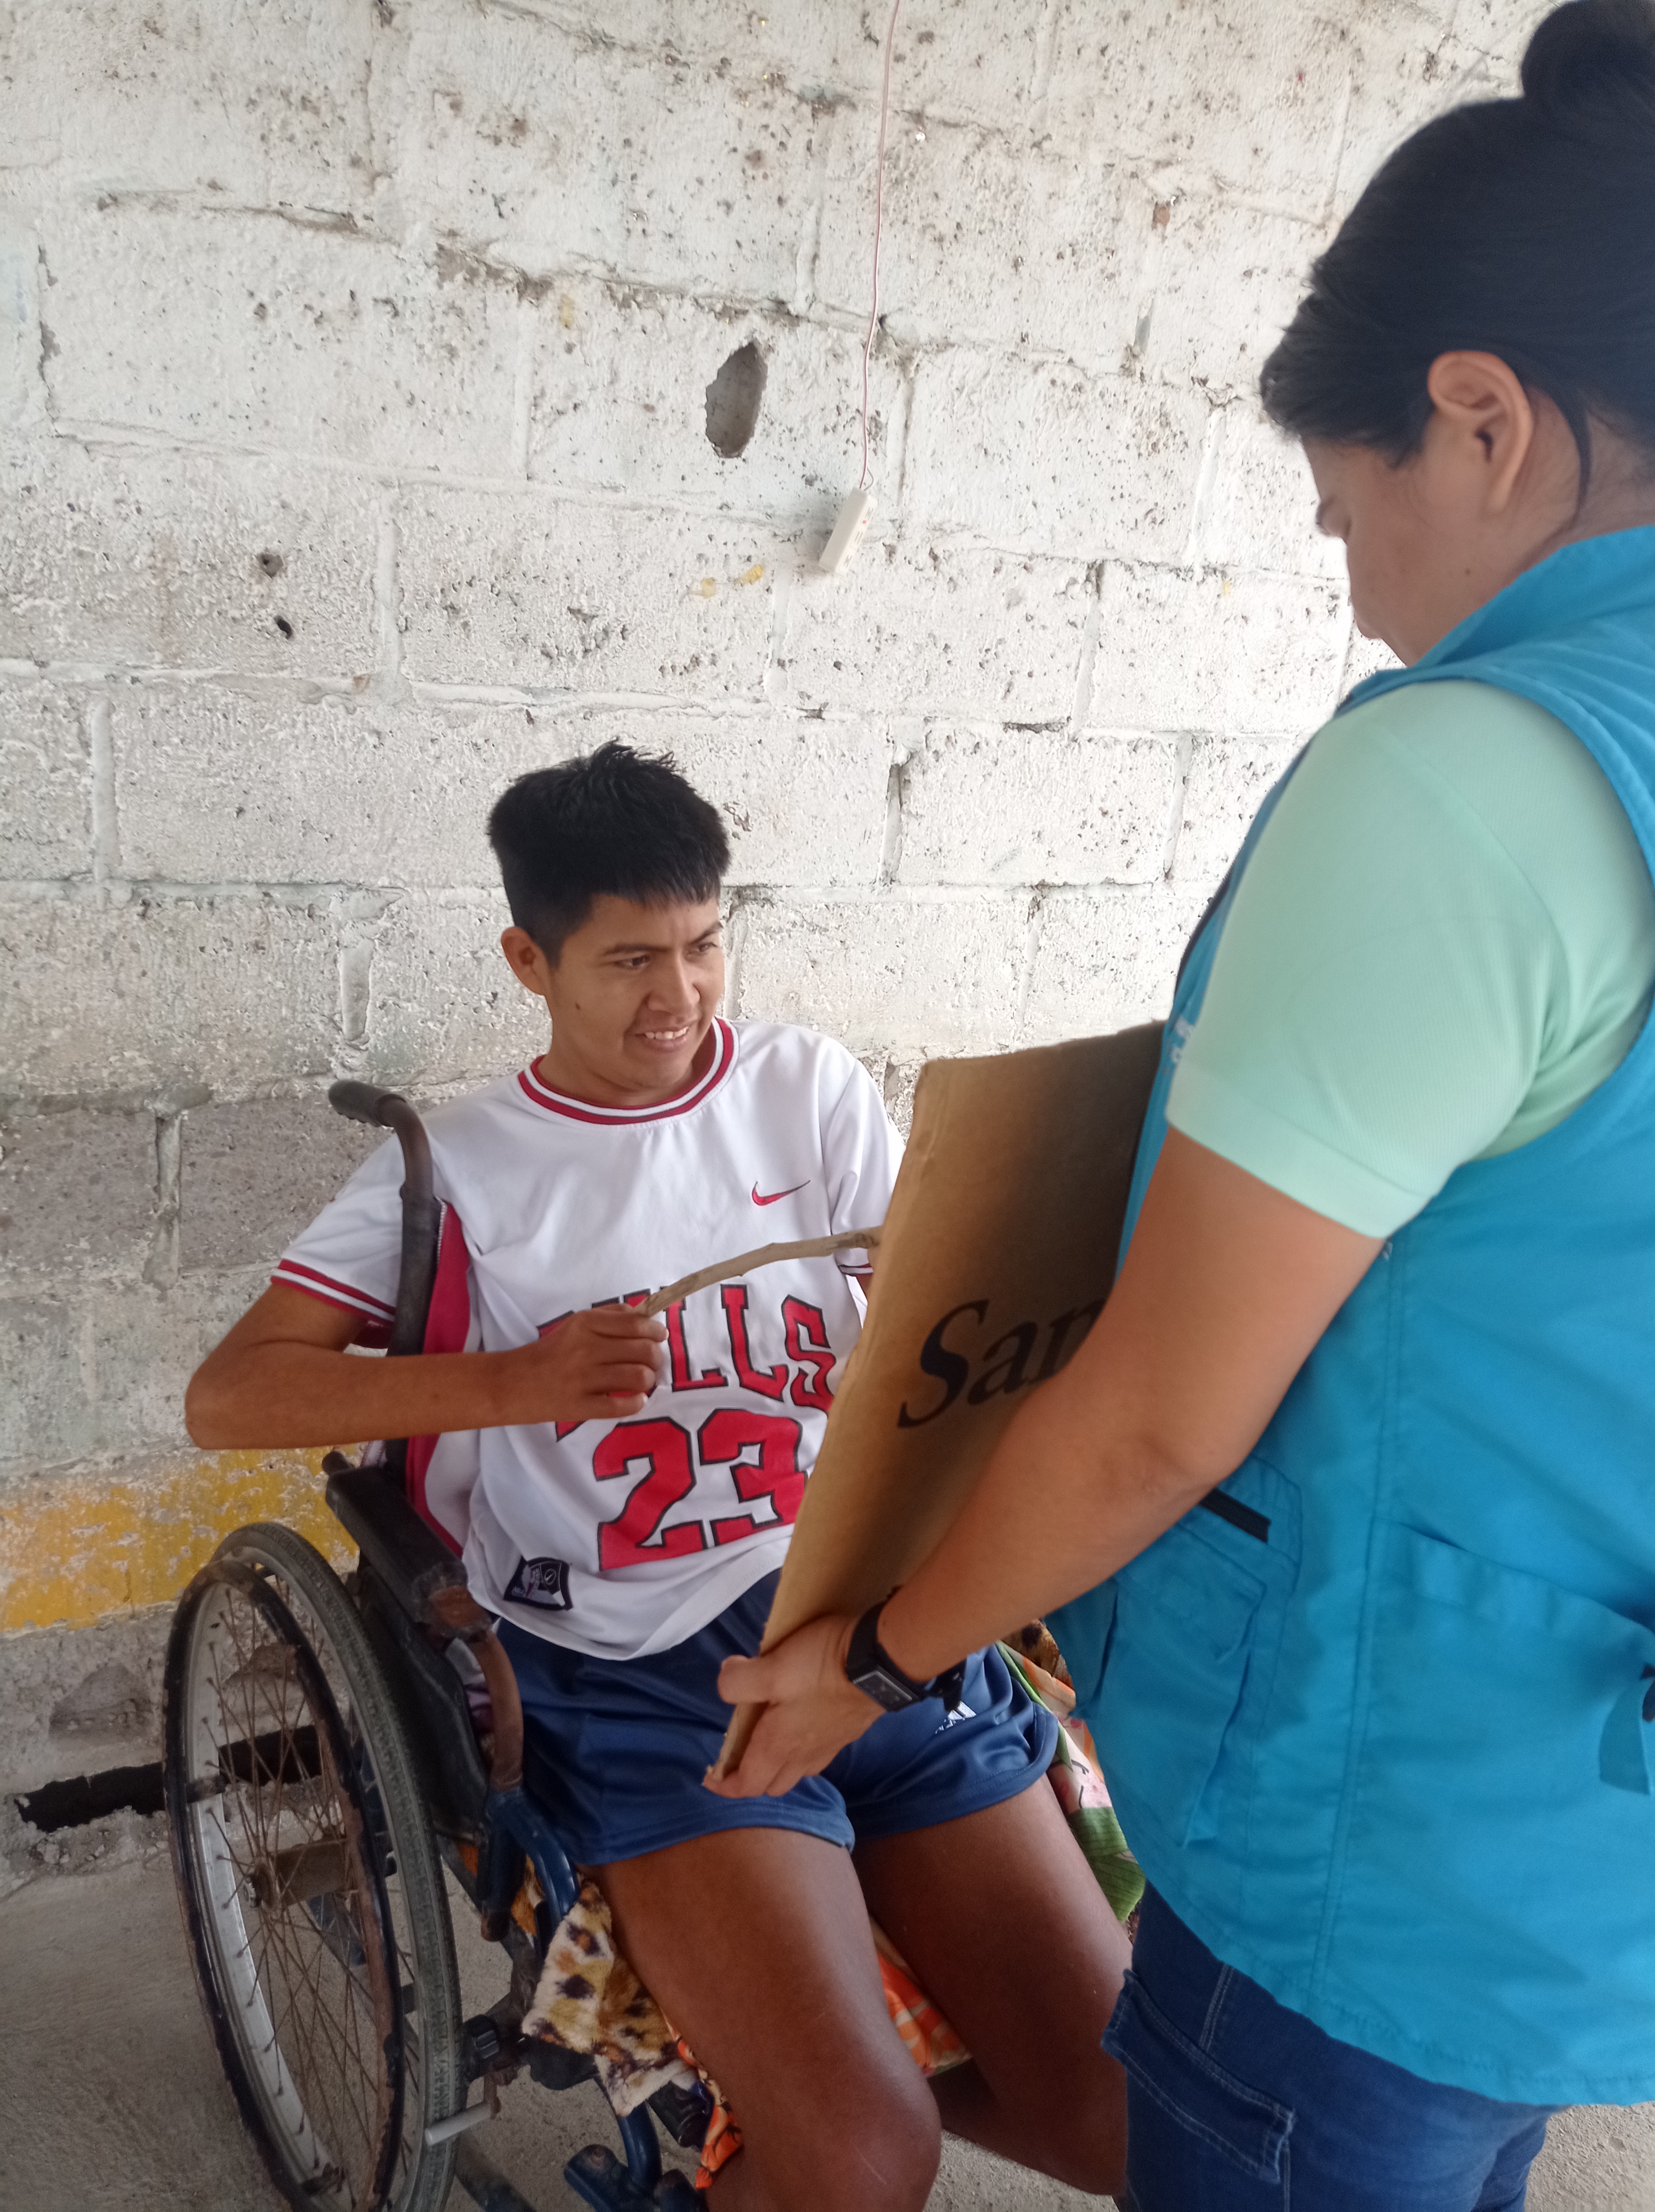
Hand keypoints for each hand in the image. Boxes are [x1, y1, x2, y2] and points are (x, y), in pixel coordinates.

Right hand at [514, 1306, 666, 1423]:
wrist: (511, 1384)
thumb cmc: (549, 1353)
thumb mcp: (575, 1325)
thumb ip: (609, 1317)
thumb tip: (646, 1316)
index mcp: (585, 1323)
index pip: (635, 1324)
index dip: (655, 1331)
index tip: (660, 1337)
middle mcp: (585, 1348)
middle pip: (642, 1350)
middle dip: (656, 1358)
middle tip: (652, 1363)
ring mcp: (582, 1378)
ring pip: (638, 1377)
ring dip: (648, 1380)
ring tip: (642, 1382)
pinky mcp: (579, 1406)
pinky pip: (621, 1406)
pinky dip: (636, 1403)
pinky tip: (635, 1400)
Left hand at [703, 1613, 880, 1796]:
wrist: (880, 1663)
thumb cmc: (821, 1668)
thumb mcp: (771, 1667)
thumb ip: (739, 1681)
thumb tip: (724, 1684)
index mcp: (779, 1746)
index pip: (747, 1785)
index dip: (724, 1787)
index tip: (710, 1777)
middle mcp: (803, 1756)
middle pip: (771, 1785)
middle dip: (750, 1777)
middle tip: (737, 1752)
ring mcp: (829, 1747)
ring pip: (796, 1773)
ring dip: (776, 1766)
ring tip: (766, 1739)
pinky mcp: (847, 1734)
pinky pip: (816, 1756)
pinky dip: (800, 1752)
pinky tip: (800, 1723)